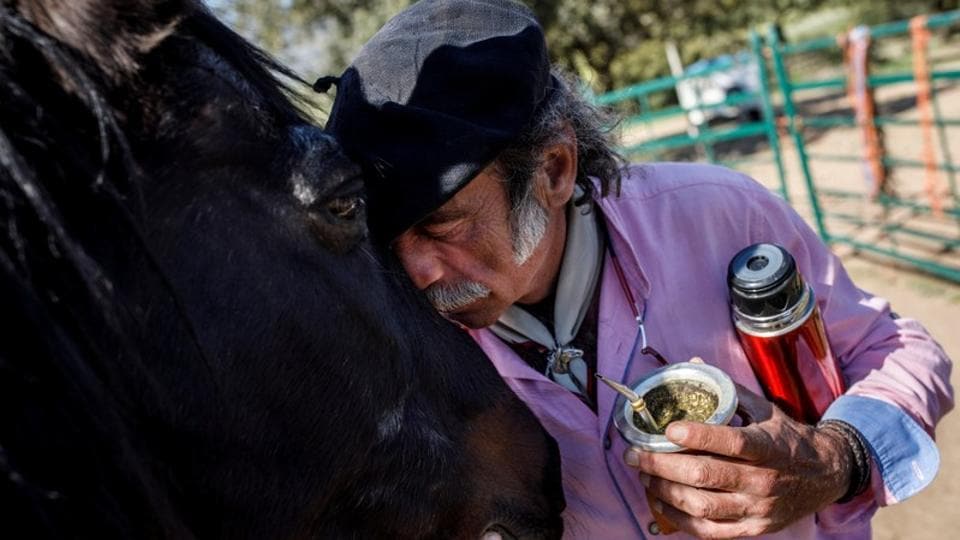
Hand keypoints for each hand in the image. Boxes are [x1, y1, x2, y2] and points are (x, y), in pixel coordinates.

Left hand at [623, 384, 852, 537]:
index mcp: (767, 446)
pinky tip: (661, 502)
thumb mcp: (765, 410)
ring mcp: (758, 508)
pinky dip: (679, 518)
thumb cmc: (788, 439)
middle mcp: (763, 480)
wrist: (827, 475)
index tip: (668, 430)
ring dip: (665, 490)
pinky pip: (709, 530)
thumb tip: (692, 363)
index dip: (697, 436)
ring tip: (644, 476)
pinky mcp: (754, 529)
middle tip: (635, 454)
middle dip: (662, 465)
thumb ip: (728, 390)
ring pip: (702, 505)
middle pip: (706, 475)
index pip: (731, 441)